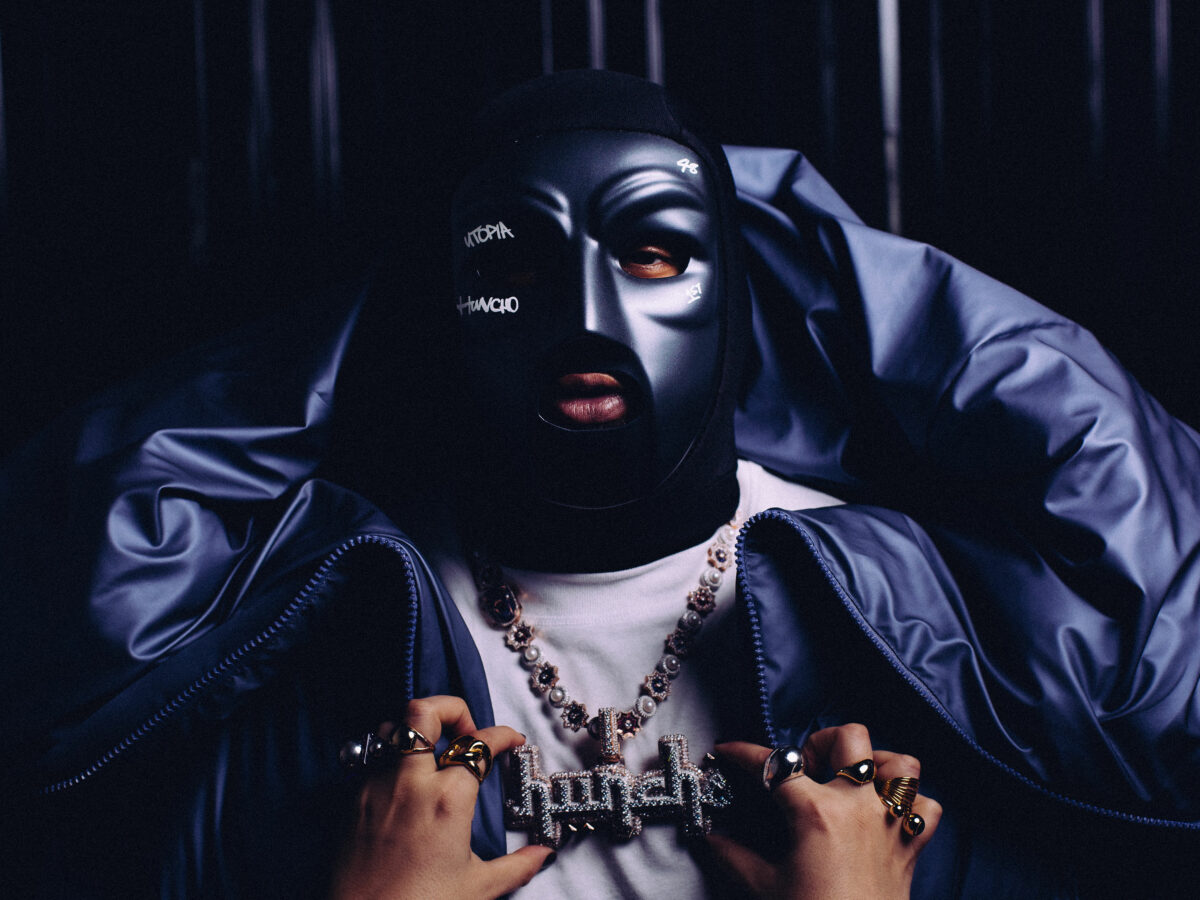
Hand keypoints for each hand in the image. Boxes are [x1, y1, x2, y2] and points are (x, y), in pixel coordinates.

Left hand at [330, 695, 553, 899]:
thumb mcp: (477, 888)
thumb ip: (517, 866)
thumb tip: (542, 854)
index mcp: (447, 800)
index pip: (481, 745)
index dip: (503, 735)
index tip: (511, 740)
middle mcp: (409, 783)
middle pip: (424, 712)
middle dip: (451, 709)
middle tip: (466, 731)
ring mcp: (375, 787)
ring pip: (391, 728)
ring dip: (415, 731)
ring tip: (432, 752)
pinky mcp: (351, 800)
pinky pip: (370, 759)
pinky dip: (391, 759)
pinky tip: (404, 783)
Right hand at [710, 724, 940, 899]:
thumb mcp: (762, 887)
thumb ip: (731, 855)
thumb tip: (709, 837)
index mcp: (815, 812)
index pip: (772, 765)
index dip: (743, 753)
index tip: (728, 751)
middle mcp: (857, 807)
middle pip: (848, 737)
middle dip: (822, 743)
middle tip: (805, 769)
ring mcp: (890, 823)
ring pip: (901, 764)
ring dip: (877, 763)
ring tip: (853, 780)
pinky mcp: (911, 846)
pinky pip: (927, 806)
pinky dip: (911, 803)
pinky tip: (887, 812)